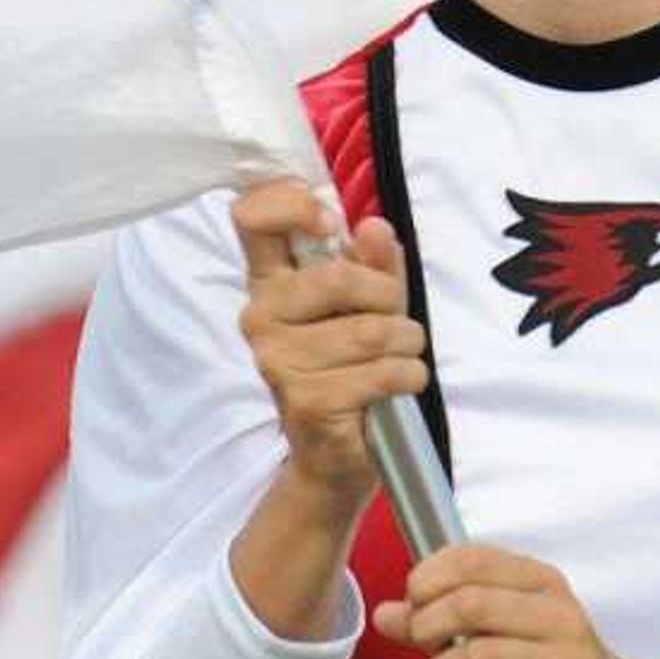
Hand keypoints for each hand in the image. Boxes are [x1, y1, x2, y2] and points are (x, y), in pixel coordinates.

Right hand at [230, 178, 428, 510]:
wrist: (338, 453)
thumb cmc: (354, 364)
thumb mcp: (371, 302)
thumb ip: (374, 262)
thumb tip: (375, 227)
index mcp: (270, 281)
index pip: (251, 216)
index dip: (292, 204)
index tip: (331, 224)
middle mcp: (260, 316)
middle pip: (337, 276)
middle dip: (388, 296)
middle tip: (395, 318)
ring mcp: (278, 361)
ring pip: (369, 329)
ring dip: (406, 342)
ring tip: (402, 355)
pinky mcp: (306, 400)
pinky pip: (380, 371)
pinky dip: (408, 375)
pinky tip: (401, 383)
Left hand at [375, 545, 659, 658]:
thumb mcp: (509, 633)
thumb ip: (445, 620)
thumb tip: (384, 613)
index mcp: (544, 585)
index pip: (473, 559)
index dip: (428, 578)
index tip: (415, 602)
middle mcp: (559, 617)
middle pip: (469, 605)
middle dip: (427, 627)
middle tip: (425, 647)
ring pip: (476, 657)